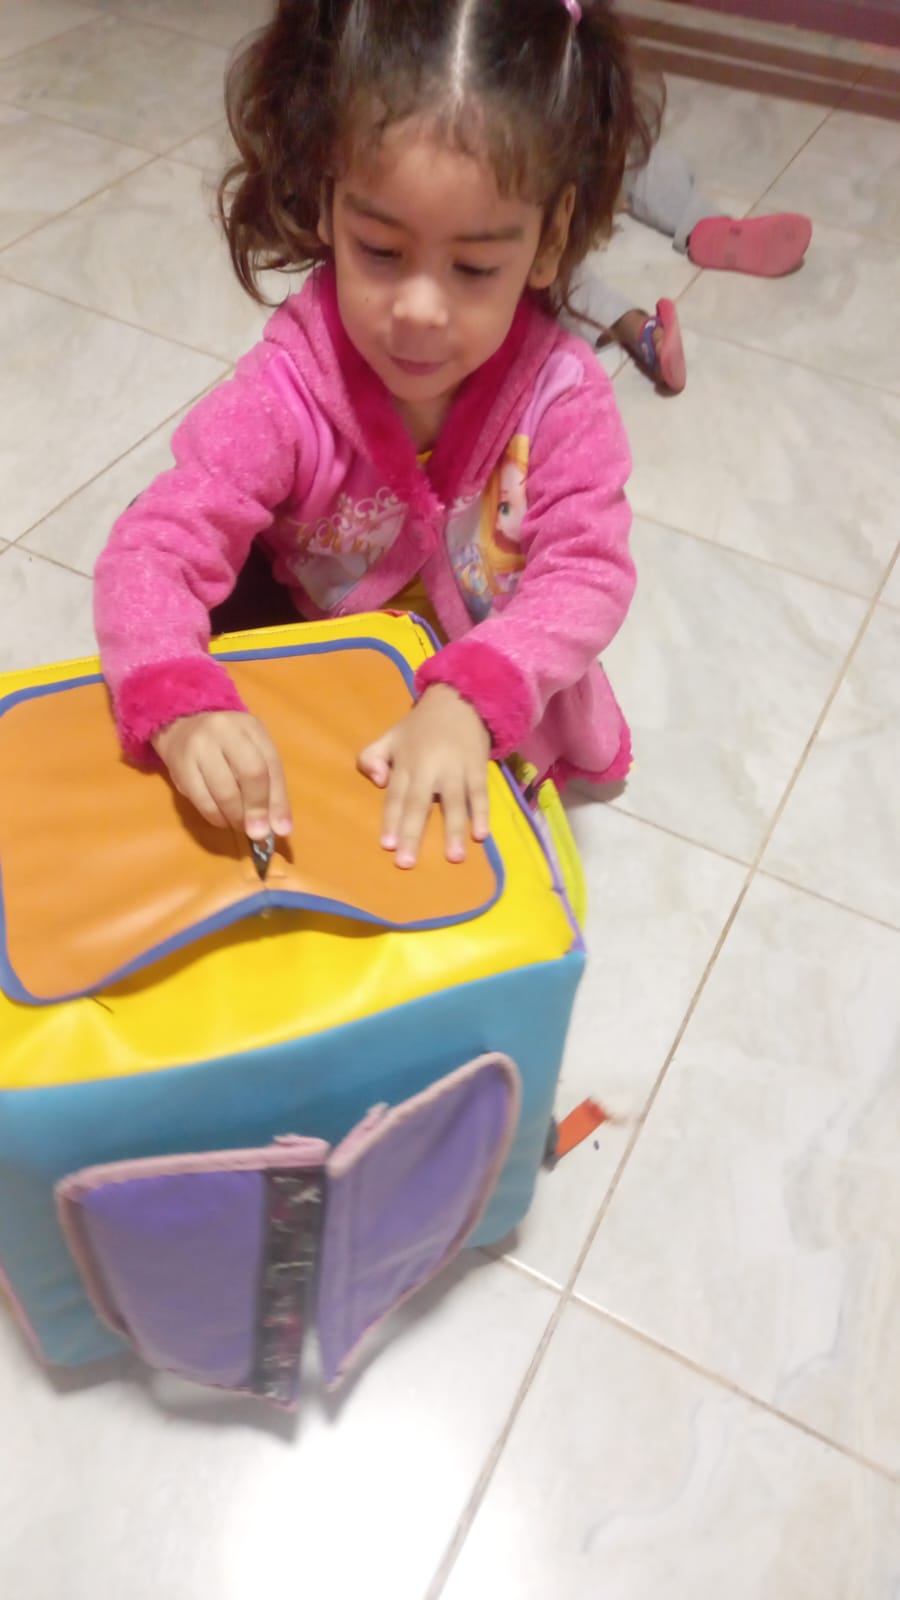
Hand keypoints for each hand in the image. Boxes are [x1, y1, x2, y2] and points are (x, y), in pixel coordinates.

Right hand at [152, 711, 291, 840]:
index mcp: (251, 727)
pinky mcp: (180, 767)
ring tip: (241, 825)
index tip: (280, 829)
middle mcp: (225, 730)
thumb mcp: (255, 754)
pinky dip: (217, 818)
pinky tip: (223, 820)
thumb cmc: (228, 746)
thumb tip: (281, 829)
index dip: (278, 801)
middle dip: (257, 809)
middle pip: (250, 774)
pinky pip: (202, 801)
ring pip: (224, 792)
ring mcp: (200, 747)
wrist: (182, 728)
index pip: (271, 765)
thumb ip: (271, 788)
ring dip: (236, 818)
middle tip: (258, 832)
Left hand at [358, 685, 490, 868]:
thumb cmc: (421, 726)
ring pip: (454, 803)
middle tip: (407, 862)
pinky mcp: (478, 768)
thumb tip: (377, 782)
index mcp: (407, 763)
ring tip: (453, 857)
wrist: (461, 698)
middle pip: (419, 804)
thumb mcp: (390, 736)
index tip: (387, 846)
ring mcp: (456, 769)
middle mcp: (430, 768)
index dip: (390, 820)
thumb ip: (371, 757)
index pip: (395, 796)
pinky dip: (482, 814)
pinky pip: (481, 794)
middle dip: (412, 833)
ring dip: (453, 830)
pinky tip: (481, 836)